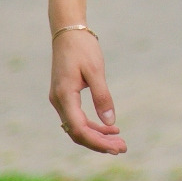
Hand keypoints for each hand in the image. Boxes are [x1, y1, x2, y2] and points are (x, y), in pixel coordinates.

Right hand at [48, 29, 125, 154]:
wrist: (68, 32)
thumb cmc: (83, 48)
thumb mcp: (96, 71)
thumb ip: (102, 96)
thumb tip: (111, 122)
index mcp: (64, 96)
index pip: (79, 129)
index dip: (98, 142)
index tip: (117, 147)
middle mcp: (58, 101)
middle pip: (77, 133)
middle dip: (99, 143)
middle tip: (122, 148)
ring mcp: (60, 100)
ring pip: (77, 127)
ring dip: (97, 136)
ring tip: (119, 140)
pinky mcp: (64, 96)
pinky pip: (77, 118)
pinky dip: (92, 125)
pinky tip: (109, 127)